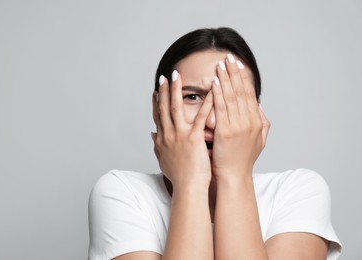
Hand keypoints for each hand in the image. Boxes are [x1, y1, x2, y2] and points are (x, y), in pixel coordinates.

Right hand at [151, 70, 213, 187]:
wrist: (188, 187)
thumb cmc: (179, 176)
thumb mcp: (163, 159)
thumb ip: (157, 145)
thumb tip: (151, 134)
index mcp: (163, 139)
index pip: (158, 116)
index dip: (157, 102)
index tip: (156, 90)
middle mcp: (168, 134)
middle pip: (164, 108)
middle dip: (164, 91)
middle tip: (165, 76)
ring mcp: (180, 135)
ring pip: (176, 108)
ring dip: (176, 90)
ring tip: (177, 76)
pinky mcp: (194, 138)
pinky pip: (199, 117)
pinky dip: (205, 103)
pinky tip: (210, 91)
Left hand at [211, 54, 269, 177]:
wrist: (234, 176)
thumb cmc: (242, 159)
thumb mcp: (259, 141)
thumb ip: (262, 122)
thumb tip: (260, 106)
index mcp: (256, 121)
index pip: (249, 94)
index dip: (244, 78)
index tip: (238, 65)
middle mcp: (249, 121)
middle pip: (241, 91)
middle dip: (234, 73)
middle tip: (229, 57)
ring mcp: (238, 126)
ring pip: (232, 97)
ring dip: (226, 79)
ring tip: (221, 65)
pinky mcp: (225, 131)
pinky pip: (221, 108)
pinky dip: (218, 94)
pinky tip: (215, 82)